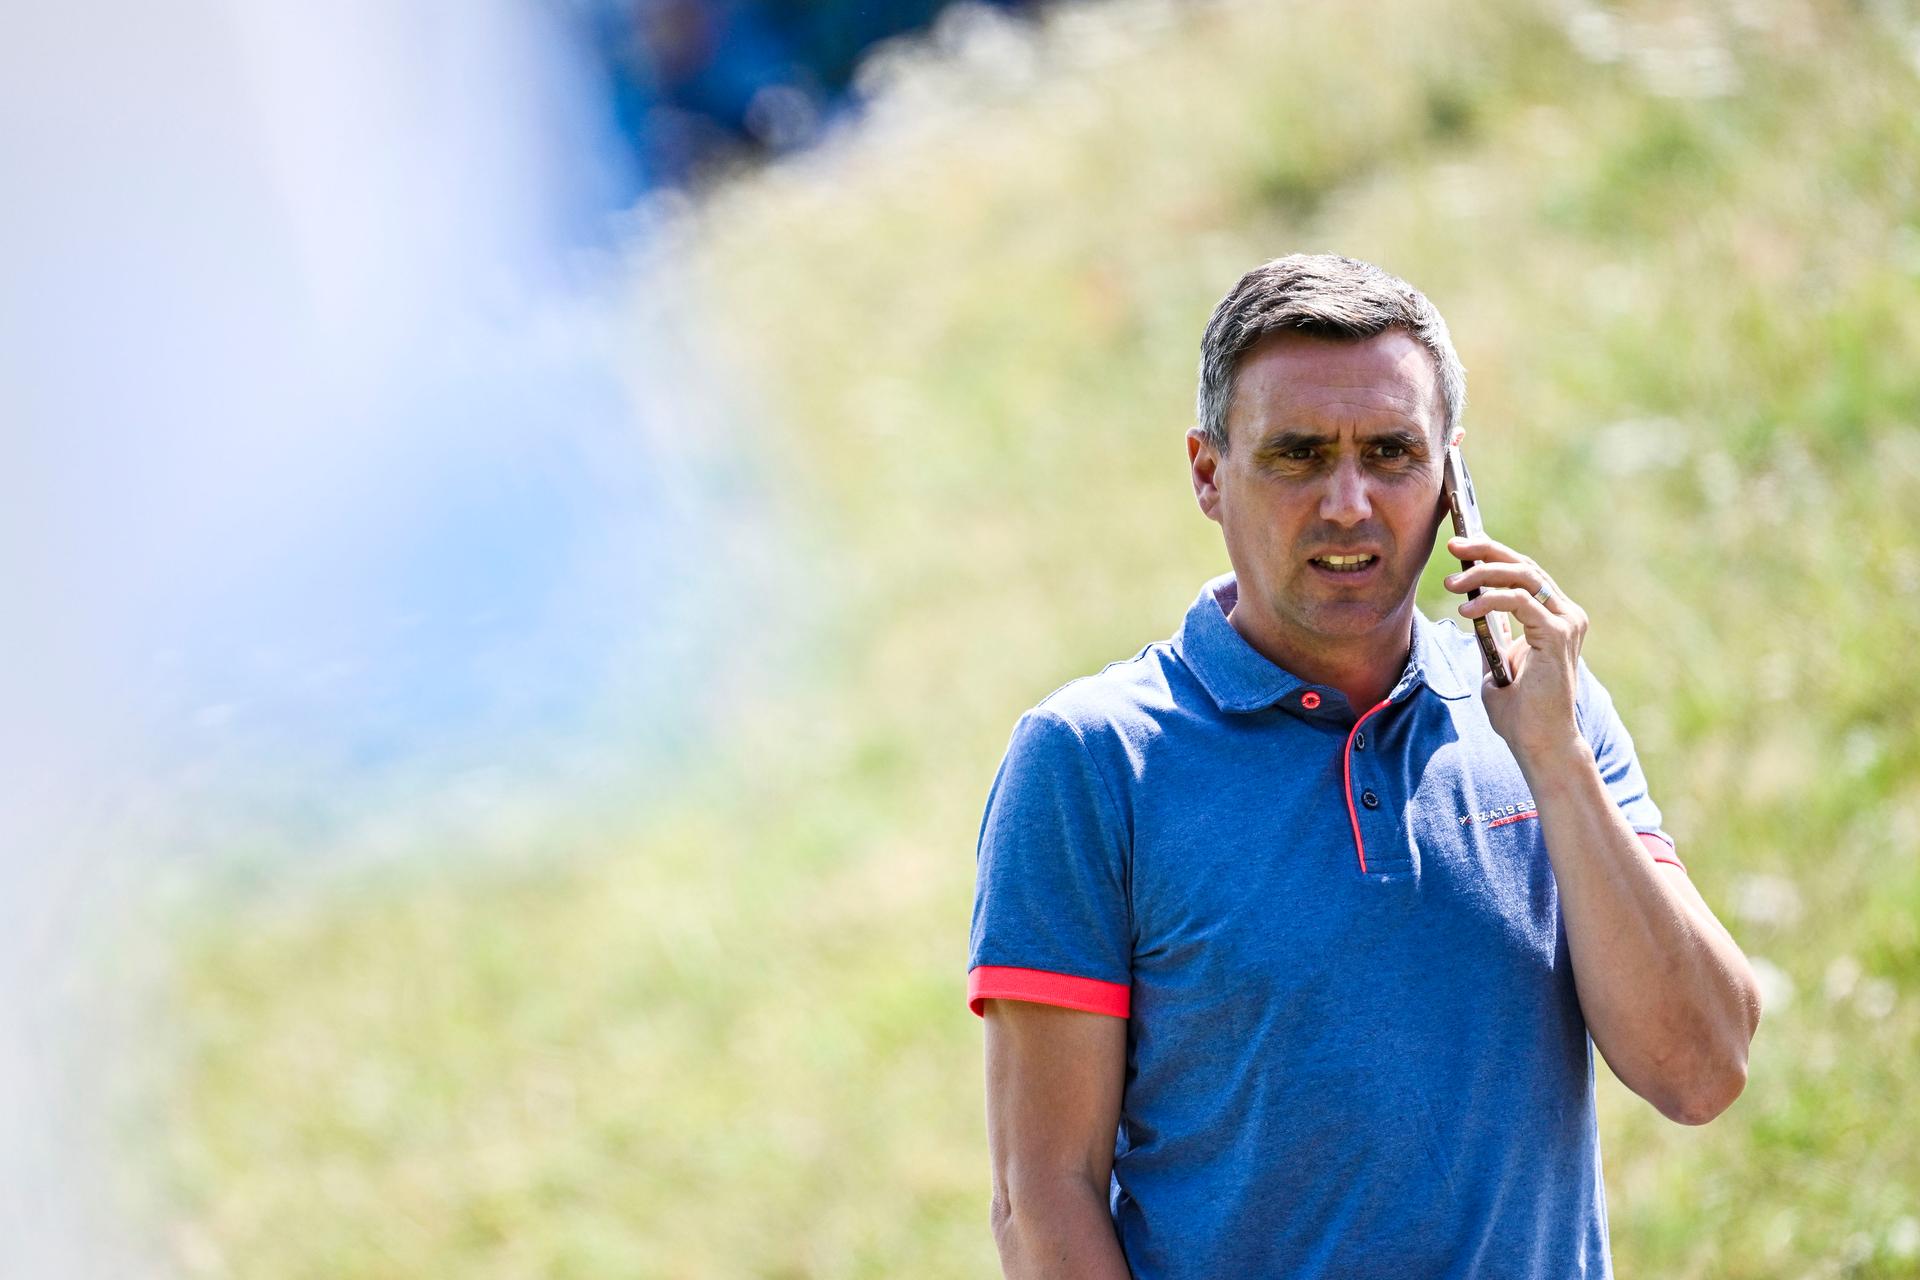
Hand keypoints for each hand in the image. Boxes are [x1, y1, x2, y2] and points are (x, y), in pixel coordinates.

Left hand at [1443, 535, 1587, 762]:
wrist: (1539, 743)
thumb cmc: (1520, 712)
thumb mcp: (1498, 664)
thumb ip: (1493, 636)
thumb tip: (1474, 609)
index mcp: (1556, 618)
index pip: (1526, 572)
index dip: (1494, 554)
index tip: (1461, 547)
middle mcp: (1567, 615)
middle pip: (1525, 566)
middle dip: (1486, 551)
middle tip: (1454, 546)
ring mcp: (1566, 623)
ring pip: (1523, 577)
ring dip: (1482, 575)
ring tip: (1451, 584)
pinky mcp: (1558, 635)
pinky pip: (1520, 602)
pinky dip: (1490, 600)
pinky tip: (1466, 612)